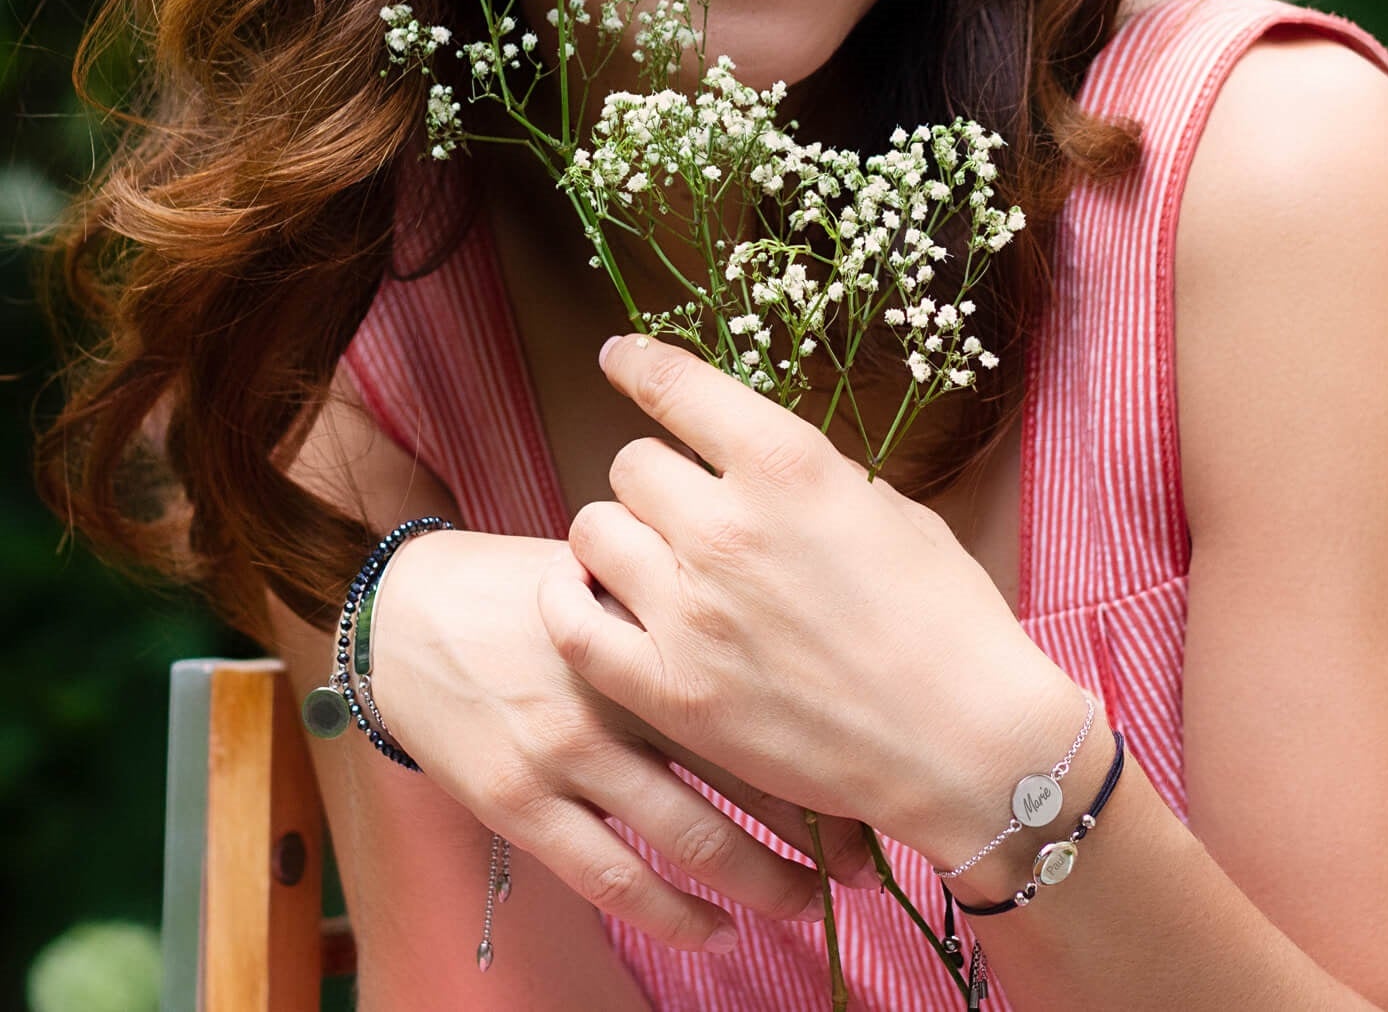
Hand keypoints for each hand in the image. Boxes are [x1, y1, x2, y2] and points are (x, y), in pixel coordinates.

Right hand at [371, 528, 878, 950]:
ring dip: (760, 879)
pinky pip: (610, 875)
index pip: (760, 692)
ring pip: (688, 834)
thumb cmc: (523, 588)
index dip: (822, 748)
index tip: (867, 779)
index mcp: (649, 619)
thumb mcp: (610, 570)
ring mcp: (567, 749)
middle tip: (863, 860)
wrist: (407, 615)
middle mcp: (618, 684)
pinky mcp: (518, 801)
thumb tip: (782, 632)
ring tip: (807, 902)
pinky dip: (672, 912)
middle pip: (742, 768)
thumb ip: (681, 599)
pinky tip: (717, 930)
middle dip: (812, 826)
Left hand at [536, 337, 1071, 860]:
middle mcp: (726, 525)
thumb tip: (741, 460)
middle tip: (683, 511)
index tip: (621, 356)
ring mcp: (689, 611)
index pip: (676, 384)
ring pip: (592, 530)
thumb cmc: (946, 619)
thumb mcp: (888, 509)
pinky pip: (571, 621)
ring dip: (619, 536)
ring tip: (649, 562)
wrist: (966, 742)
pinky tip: (590, 596)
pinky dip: (570, 600)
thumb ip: (801, 477)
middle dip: (655, 479)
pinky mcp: (668, 689)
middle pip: (631, 463)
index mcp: (787, 464)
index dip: (639, 361)